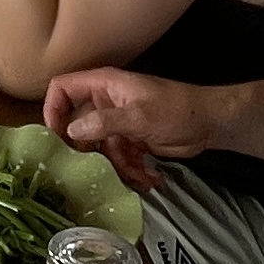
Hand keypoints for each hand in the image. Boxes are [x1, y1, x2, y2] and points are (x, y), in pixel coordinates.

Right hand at [36, 63, 217, 188]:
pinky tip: (149, 178)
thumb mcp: (139, 116)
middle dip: (86, 149)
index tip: (56, 136)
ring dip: (115, 165)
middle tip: (88, 169)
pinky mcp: (130, 140)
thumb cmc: (176, 110)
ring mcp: (118, 122)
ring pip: (99, 147)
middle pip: (77, 123)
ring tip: (137, 174)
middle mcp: (106, 102)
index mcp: (104, 85)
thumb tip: (71, 131)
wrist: (210, 124)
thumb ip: (104, 123)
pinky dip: (130, 169)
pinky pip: (118, 157)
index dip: (53, 108)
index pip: (63, 88)